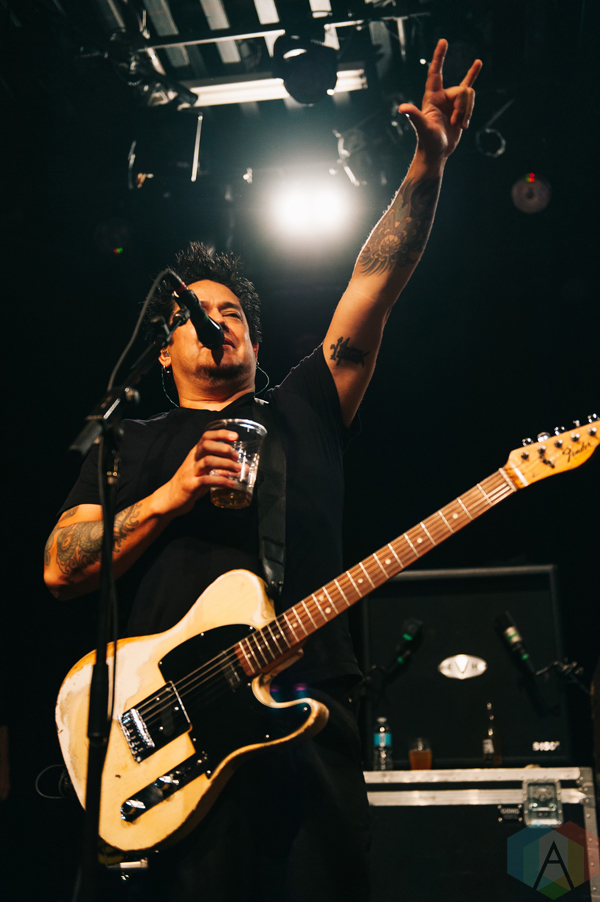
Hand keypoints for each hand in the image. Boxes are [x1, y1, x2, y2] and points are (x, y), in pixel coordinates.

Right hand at [156, 429, 240, 515]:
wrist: (170, 498)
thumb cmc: (190, 483)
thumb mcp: (204, 472)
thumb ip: (219, 467)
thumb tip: (240, 467)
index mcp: (195, 454)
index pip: (206, 437)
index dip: (221, 434)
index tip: (235, 437)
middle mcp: (192, 460)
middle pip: (206, 445)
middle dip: (224, 448)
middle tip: (236, 457)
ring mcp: (190, 472)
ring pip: (208, 461)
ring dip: (226, 464)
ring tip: (238, 470)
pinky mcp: (190, 486)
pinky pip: (206, 480)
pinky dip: (221, 481)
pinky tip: (231, 484)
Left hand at [399, 39, 481, 162]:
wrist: (436, 152)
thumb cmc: (428, 141)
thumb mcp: (422, 127)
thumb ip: (414, 115)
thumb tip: (402, 108)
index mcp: (432, 97)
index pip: (435, 72)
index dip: (439, 57)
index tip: (443, 41)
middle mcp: (442, 97)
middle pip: (462, 90)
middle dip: (463, 107)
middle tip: (455, 123)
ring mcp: (452, 103)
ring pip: (470, 96)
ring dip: (467, 112)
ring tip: (459, 126)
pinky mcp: (460, 109)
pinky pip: (470, 93)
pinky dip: (472, 93)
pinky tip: (474, 79)